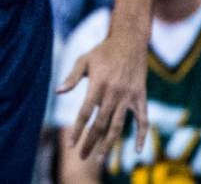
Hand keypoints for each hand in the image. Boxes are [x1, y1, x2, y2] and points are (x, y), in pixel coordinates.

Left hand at [57, 33, 147, 160]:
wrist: (130, 42)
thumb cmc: (103, 52)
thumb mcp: (83, 60)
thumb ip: (71, 77)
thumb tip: (58, 92)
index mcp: (97, 85)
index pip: (85, 113)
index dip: (78, 131)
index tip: (71, 145)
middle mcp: (113, 93)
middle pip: (100, 124)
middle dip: (90, 142)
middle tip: (82, 157)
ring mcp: (129, 97)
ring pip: (118, 126)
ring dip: (109, 143)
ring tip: (100, 157)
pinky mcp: (141, 97)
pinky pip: (143, 121)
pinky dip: (141, 136)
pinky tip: (137, 150)